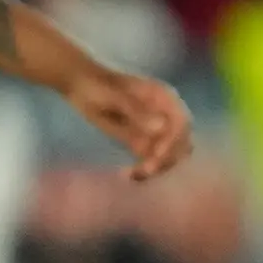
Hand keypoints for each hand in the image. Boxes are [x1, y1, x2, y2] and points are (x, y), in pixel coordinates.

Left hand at [66, 65, 194, 182]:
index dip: (172, 142)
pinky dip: (147, 168)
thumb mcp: (113, 97)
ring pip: (171, 154)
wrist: (81, 86)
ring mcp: (159, 127)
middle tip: (142, 171)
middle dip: (166, 159)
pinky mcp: (146, 140)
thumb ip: (136, 111)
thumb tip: (161, 128)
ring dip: (158, 167)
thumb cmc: (97, 87)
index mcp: (165, 98)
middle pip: (180, 142)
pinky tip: (130, 175)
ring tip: (134, 175)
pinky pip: (154, 158)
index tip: (155, 156)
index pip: (181, 124)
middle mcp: (168, 113)